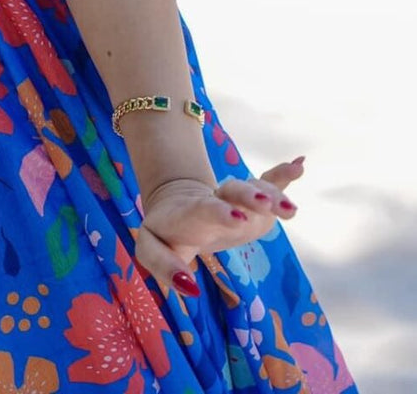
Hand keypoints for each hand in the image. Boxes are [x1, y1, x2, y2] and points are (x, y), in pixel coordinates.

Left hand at [135, 157, 304, 297]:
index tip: (237, 219)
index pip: (203, 209)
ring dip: (272, 194)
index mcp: (189, 211)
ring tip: (290, 208)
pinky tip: (299, 165)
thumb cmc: (166, 233)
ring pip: (254, 189)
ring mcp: (236, 199)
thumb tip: (189, 286)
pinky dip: (283, 176)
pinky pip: (268, 184)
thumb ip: (163, 265)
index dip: (218, 212)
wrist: (177, 206)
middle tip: (263, 204)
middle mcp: (216, 199)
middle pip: (232, 192)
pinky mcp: (253, 203)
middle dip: (248, 197)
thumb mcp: (151, 250)